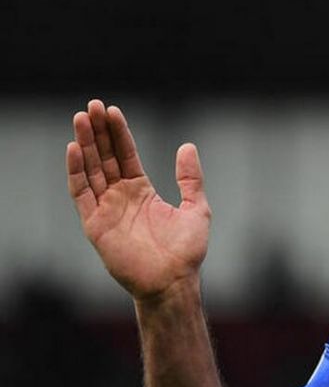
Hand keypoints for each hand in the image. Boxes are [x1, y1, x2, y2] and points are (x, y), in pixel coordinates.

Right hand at [66, 100, 210, 301]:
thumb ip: (190, 178)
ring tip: (81, 118)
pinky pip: (82, 194)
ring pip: (91, 170)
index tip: (112, 110)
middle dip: (98, 132)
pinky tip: (74, 149)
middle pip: (105, 157)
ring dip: (85, 144)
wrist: (174, 281)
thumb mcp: (196, 207)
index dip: (118, 133)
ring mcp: (106, 209)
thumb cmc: (186, 251)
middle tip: (92, 105)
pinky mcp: (95, 225)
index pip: (125, 155)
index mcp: (141, 191)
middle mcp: (120, 197)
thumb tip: (187, 146)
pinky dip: (76, 172)